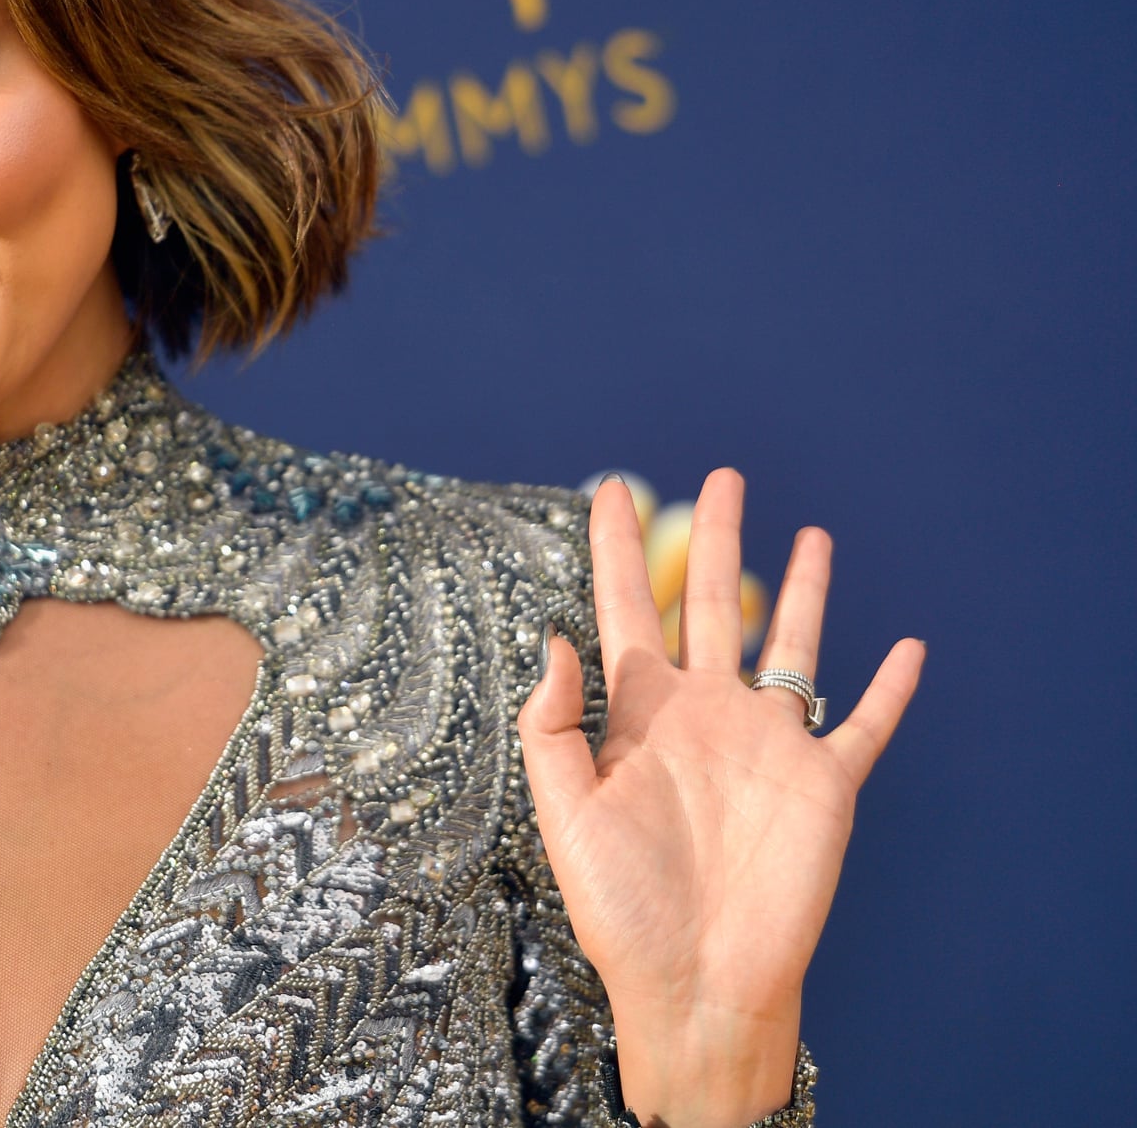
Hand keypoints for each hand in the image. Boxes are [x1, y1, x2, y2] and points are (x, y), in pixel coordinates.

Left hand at [517, 471, 923, 1127]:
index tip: (610, 487)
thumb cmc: (619, 907)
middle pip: (710, 603)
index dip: (615, 548)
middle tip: (721, 477)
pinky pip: (863, 724)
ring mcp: (767, 745)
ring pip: (790, 645)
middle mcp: (705, 714)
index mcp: (638, 714)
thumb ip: (551, 725)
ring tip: (811, 533)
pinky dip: (889, 687)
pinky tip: (906, 648)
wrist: (693, 982)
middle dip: (714, 539)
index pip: (623, 608)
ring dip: (802, 591)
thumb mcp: (564, 812)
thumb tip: (555, 638)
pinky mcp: (824, 784)